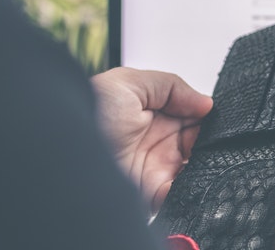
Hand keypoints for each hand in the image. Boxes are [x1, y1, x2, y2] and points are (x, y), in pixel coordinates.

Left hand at [91, 67, 212, 212]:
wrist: (62, 154)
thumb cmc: (87, 115)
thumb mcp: (128, 83)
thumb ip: (171, 86)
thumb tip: (206, 102)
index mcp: (152, 113)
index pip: (191, 113)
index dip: (204, 113)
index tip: (211, 112)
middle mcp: (156, 140)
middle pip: (198, 140)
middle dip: (208, 137)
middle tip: (205, 133)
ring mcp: (157, 167)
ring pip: (195, 165)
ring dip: (203, 159)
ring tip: (196, 150)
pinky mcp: (154, 192)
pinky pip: (182, 191)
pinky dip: (191, 183)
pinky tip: (187, 170)